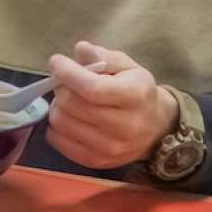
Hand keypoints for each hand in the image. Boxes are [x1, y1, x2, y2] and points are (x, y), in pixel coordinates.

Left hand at [45, 41, 179, 170]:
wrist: (156, 128)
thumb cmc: (137, 91)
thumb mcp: (127, 66)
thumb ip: (102, 56)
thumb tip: (81, 50)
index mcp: (134, 96)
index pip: (91, 88)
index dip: (67, 73)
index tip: (57, 62)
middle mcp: (124, 126)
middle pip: (71, 104)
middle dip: (60, 87)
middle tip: (64, 82)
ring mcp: (110, 148)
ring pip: (61, 122)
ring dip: (57, 106)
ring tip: (69, 100)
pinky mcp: (96, 161)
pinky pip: (58, 141)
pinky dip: (56, 126)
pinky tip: (68, 117)